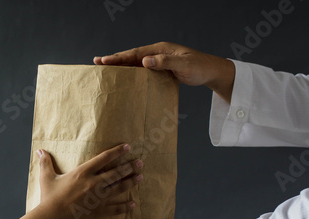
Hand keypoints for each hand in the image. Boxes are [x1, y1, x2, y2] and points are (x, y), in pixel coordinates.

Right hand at [37, 144, 142, 218]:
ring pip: (119, 188)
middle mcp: (93, 184)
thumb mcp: (46, 177)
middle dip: (130, 167)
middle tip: (140, 163)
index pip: (104, 158)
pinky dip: (125, 207)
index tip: (127, 147)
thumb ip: (45, 162)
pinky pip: (116, 208)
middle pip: (116, 173)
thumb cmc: (48, 197)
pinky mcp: (99, 212)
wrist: (51, 218)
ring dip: (131, 182)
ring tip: (141, 177)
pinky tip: (133, 204)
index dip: (117, 152)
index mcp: (82, 172)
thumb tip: (40, 150)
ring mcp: (98, 198)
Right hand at [93, 41, 234, 101]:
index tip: (104, 61)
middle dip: (115, 60)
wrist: (211, 71)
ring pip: (136, 63)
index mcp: (160, 49)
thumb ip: (164, 61)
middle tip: (97, 62)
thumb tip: (144, 61)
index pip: (135, 53)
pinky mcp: (162, 69)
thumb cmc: (199, 67)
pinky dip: (133, 73)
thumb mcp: (183, 64)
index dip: (119, 58)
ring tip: (107, 70)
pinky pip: (144, 71)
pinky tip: (126, 79)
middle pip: (132, 56)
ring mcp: (159, 60)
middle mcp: (157, 53)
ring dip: (122, 66)